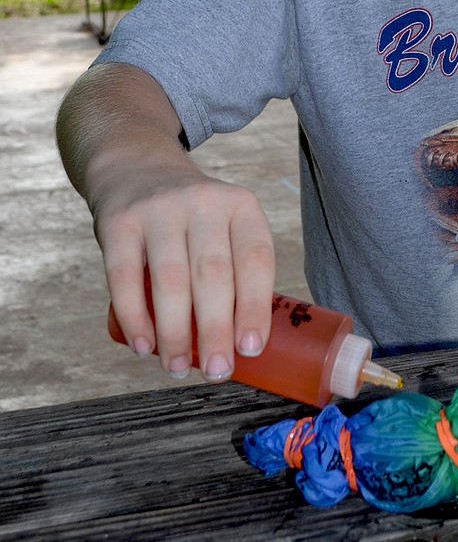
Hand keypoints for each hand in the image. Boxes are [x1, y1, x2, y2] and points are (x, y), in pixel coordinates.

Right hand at [94, 162, 276, 381]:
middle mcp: (203, 202)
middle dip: (216, 331)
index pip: (255, 259)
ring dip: (175, 333)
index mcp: (240, 207)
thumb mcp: (223, 227)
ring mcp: (159, 209)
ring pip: (171, 280)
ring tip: (177, 368)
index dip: (254, 307)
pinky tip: (144, 346)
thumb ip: (233, 273)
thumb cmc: (191, 220)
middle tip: (217, 372)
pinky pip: (124, 277)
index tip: (250, 349)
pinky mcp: (119, 221)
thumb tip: (240, 349)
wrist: (137, 169)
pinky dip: (135, 317)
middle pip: (213, 275)